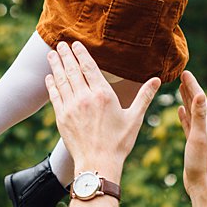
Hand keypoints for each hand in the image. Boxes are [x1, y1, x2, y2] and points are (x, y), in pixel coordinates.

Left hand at [44, 42, 159, 180]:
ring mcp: (71, 107)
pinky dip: (52, 84)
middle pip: (73, 70)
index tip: (75, 44)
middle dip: (65, 55)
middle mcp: (85, 98)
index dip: (81, 54)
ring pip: (61, 80)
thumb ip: (144, 96)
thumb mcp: (134, 118)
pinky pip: (55, 95)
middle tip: (60, 43)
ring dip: (56, 65)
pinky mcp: (61, 117)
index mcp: (103, 95)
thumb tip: (156, 80)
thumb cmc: (118, 142)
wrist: (98, 162)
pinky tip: (49, 77)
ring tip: (51, 54)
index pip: (89, 67)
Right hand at [176, 72, 206, 197]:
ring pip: (192, 110)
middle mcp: (204, 124)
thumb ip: (199, 115)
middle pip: (197, 101)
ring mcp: (199, 132)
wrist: (202, 181)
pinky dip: (184, 114)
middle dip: (190, 87)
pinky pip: (188, 122)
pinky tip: (180, 110)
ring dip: (187, 98)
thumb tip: (201, 95)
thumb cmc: (200, 161)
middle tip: (182, 75)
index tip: (184, 72)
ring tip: (180, 88)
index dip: (192, 84)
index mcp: (206, 121)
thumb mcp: (198, 136)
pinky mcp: (193, 140)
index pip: (199, 97)